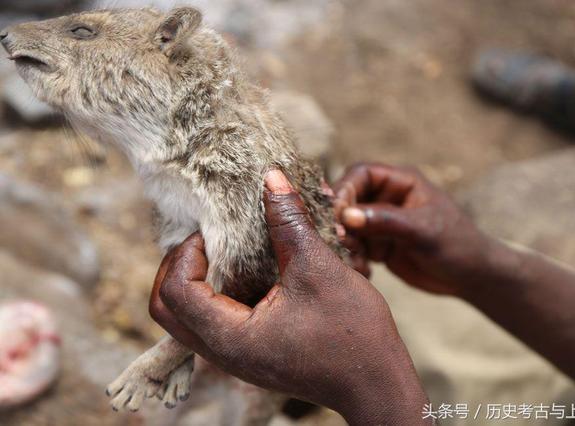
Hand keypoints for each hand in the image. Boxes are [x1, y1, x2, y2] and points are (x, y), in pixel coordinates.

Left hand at [149, 170, 429, 424]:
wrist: (378, 383)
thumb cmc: (353, 333)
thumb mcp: (318, 267)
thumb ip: (288, 221)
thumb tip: (272, 178)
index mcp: (231, 337)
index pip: (175, 291)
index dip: (187, 252)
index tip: (217, 231)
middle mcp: (224, 352)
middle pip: (167, 309)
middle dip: (179, 267)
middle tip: (207, 241)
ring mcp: (236, 356)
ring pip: (187, 317)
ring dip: (197, 279)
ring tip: (223, 250)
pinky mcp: (251, 352)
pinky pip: (213, 321)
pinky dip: (218, 292)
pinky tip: (248, 269)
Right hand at [334, 163, 490, 295]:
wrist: (472, 276)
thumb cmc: (457, 244)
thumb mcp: (422, 230)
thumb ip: (385, 220)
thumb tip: (346, 216)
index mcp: (401, 182)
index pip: (361, 174)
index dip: (344, 189)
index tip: (335, 213)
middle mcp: (387, 198)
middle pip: (348, 199)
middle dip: (341, 219)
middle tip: (341, 240)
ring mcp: (381, 222)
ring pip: (348, 226)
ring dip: (346, 242)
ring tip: (357, 260)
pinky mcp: (379, 245)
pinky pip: (355, 247)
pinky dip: (353, 258)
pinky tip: (365, 271)